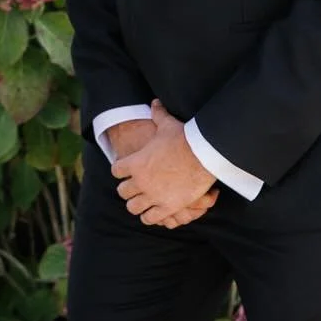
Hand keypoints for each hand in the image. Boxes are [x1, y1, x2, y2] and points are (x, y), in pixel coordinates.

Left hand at [111, 102, 217, 225]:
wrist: (204, 154)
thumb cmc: (185, 138)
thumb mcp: (167, 124)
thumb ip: (158, 115)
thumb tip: (155, 102)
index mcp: (135, 163)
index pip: (116, 171)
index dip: (121, 170)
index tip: (125, 170)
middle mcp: (140, 181)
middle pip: (122, 192)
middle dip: (127, 190)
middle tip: (133, 188)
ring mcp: (153, 196)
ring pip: (133, 207)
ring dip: (136, 205)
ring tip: (140, 202)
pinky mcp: (167, 207)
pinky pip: (150, 218)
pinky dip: (149, 217)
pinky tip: (152, 213)